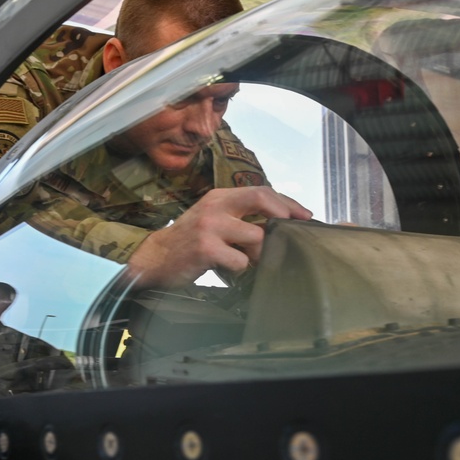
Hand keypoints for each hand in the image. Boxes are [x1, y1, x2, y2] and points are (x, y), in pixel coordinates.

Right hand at [126, 187, 311, 287]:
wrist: (155, 259)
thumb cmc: (190, 241)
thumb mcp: (213, 219)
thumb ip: (240, 217)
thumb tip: (279, 223)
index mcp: (219, 197)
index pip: (261, 191)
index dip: (287, 202)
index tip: (304, 215)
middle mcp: (215, 206)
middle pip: (261, 200)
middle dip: (284, 214)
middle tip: (293, 229)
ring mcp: (210, 226)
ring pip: (256, 237)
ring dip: (259, 253)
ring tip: (246, 260)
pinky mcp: (206, 248)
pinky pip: (240, 261)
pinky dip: (239, 269)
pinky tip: (227, 268)